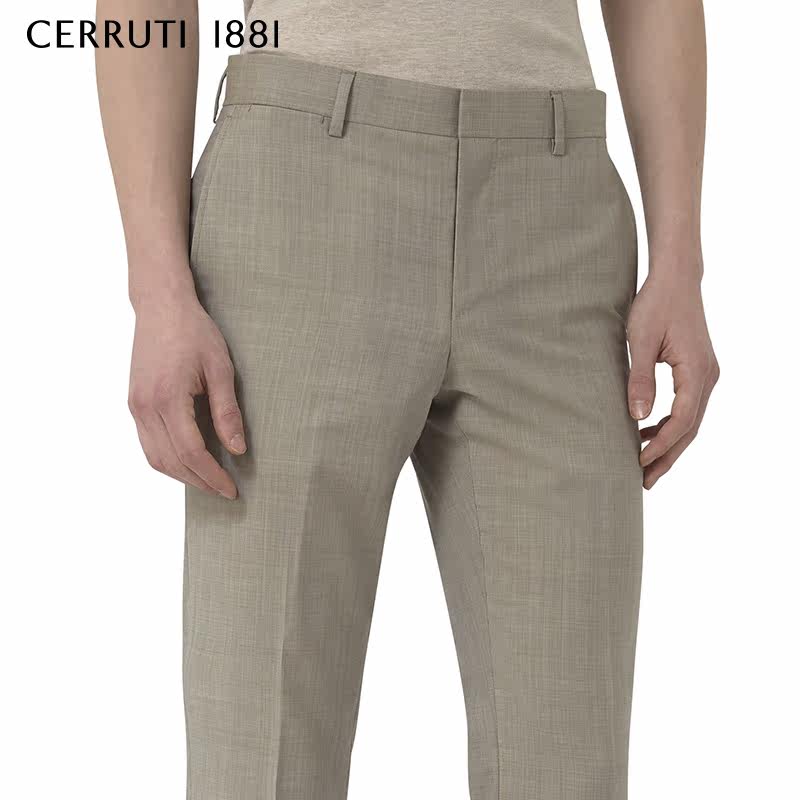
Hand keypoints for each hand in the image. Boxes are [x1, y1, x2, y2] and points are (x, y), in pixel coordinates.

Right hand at [128, 292, 245, 498]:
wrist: (161, 307)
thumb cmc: (194, 332)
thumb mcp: (221, 369)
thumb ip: (227, 412)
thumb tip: (238, 449)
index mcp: (168, 398)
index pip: (191, 452)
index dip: (212, 476)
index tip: (232, 490)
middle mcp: (145, 407)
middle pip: (170, 461)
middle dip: (198, 482)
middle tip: (224, 491)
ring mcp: (135, 406)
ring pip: (154, 457)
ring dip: (181, 475)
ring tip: (208, 481)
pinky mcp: (134, 403)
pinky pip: (147, 443)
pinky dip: (167, 459)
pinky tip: (188, 461)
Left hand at [627, 270, 718, 489]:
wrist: (676, 278)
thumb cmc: (656, 304)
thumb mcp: (640, 340)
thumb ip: (639, 379)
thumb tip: (637, 416)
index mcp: (697, 372)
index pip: (682, 421)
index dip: (660, 446)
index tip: (639, 463)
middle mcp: (708, 376)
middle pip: (690, 428)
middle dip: (667, 457)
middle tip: (644, 482)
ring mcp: (706, 374)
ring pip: (690, 420)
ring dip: (668, 443)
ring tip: (643, 464)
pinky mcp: (697, 370)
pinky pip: (687, 407)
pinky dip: (669, 424)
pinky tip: (645, 432)